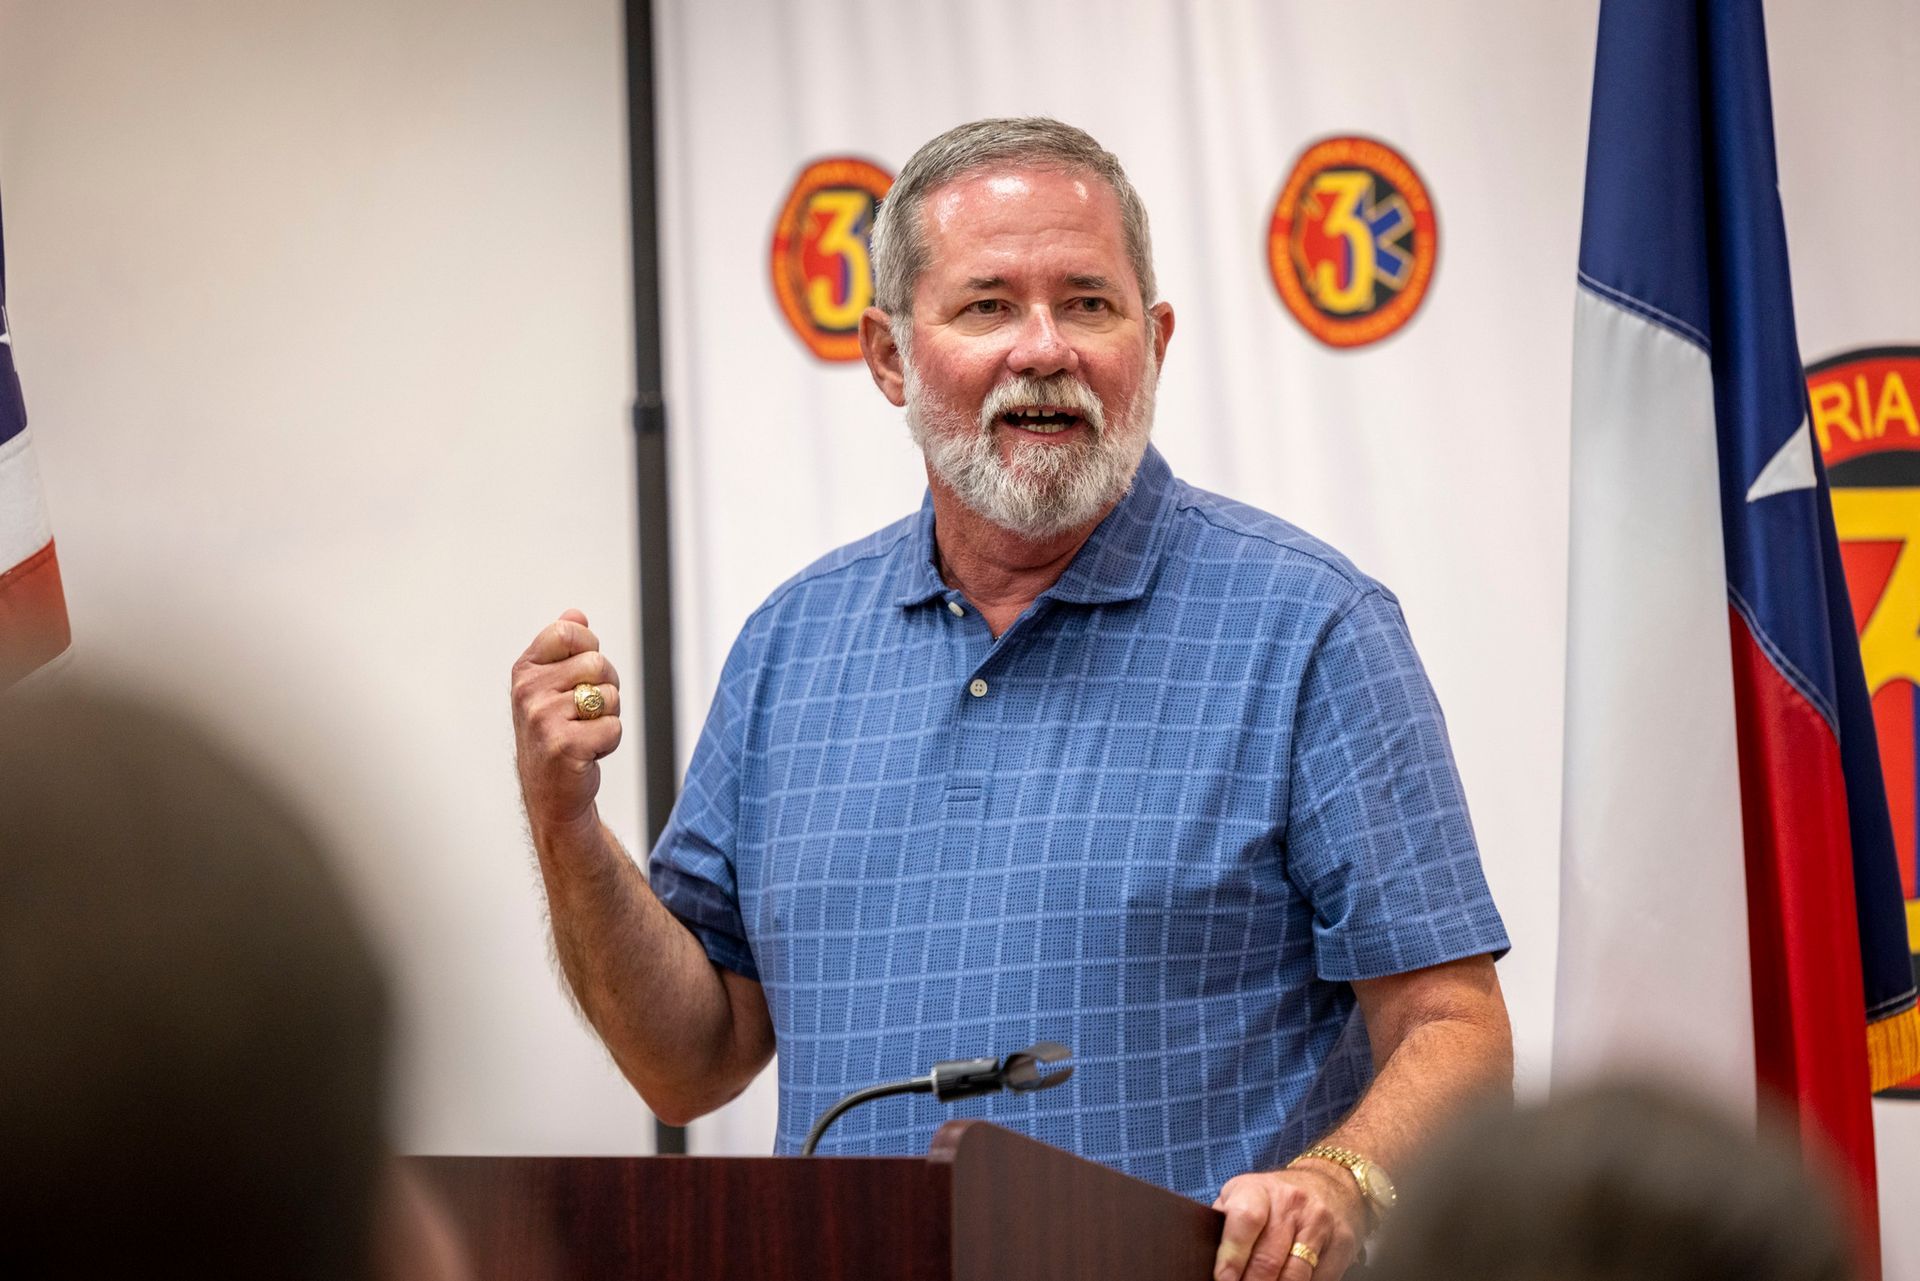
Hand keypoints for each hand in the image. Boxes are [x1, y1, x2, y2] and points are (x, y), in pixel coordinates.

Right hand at [511, 610, 622, 834]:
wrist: (551, 793)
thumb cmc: (556, 736)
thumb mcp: (552, 687)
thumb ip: (563, 649)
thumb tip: (576, 613)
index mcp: (525, 671)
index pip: (568, 631)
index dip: (589, 647)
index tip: (581, 674)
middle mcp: (527, 692)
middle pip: (598, 663)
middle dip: (606, 688)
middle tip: (586, 713)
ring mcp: (543, 718)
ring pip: (609, 695)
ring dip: (607, 717)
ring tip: (584, 733)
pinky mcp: (564, 745)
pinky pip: (612, 726)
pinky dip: (609, 742)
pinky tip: (587, 753)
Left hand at [1212, 1165, 1363, 1280]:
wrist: (1331, 1184)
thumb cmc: (1274, 1199)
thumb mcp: (1245, 1196)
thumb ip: (1225, 1222)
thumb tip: (1201, 1257)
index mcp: (1259, 1190)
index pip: (1244, 1221)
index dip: (1232, 1255)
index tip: (1223, 1280)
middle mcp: (1291, 1203)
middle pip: (1269, 1258)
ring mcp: (1319, 1223)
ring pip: (1295, 1275)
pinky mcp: (1341, 1244)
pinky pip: (1318, 1279)